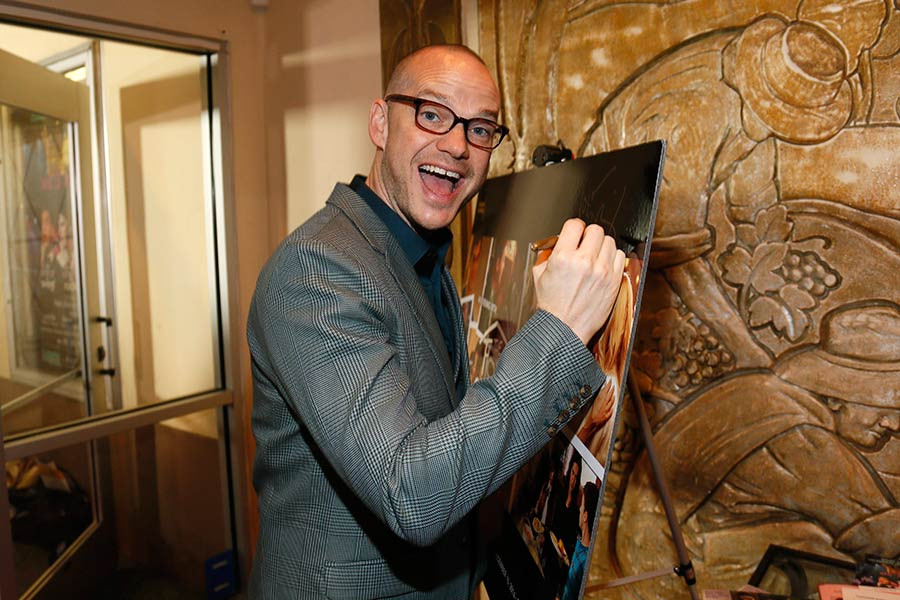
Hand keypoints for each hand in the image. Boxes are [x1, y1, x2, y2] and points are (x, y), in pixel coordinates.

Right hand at [533, 219, 625, 344]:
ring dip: (601, 246)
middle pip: (595, 230)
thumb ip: (549, 254)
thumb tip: (559, 241)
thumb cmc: (552, 305)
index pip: (575, 225)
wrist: (564, 329)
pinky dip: (612, 257)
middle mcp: (584, 261)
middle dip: (588, 236)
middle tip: (584, 246)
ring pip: (609, 241)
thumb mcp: (539, 275)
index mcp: (563, 257)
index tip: (574, 234)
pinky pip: (620, 256)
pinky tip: (603, 265)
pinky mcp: (613, 281)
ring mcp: (601, 271)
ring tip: (594, 256)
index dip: (574, 228)